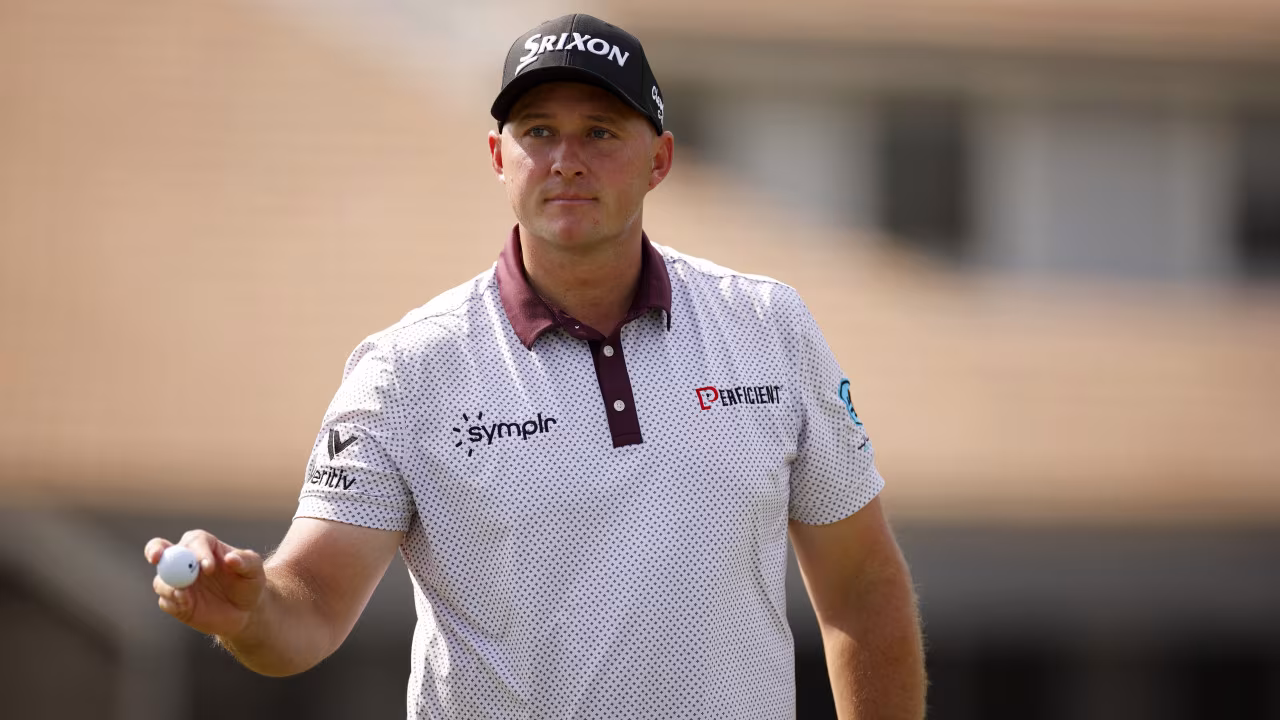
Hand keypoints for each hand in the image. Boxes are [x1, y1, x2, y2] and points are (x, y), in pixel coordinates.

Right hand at [145, 530, 265, 638]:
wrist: (246, 611)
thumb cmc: (249, 583)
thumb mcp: (254, 570)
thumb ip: (246, 561)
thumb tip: (231, 558)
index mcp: (204, 545)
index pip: (194, 541)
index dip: (197, 552)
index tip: (208, 568)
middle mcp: (185, 560)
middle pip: (160, 548)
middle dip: (155, 551)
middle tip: (157, 558)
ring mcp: (176, 581)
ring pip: (161, 579)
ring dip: (169, 586)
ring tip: (185, 595)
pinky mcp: (174, 602)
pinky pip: (165, 601)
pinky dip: (173, 603)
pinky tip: (187, 605)